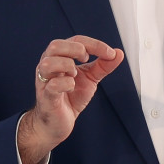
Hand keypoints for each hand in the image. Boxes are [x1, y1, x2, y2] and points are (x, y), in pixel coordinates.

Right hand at [18, 35, 122, 163]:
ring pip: (48, 63)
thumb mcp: (90, 78)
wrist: (59, 123)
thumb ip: (103, 65)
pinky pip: (53, 85)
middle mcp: (48, 66)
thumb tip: (119, 53)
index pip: (76, 40)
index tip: (110, 53)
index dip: (95, 44)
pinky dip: (66, 84)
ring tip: (75, 76)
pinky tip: (71, 88)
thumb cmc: (70, 97)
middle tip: (87, 60)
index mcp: (60, 57)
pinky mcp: (46, 97)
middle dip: (76, 49)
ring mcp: (45, 81)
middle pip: (56, 45)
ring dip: (67, 65)